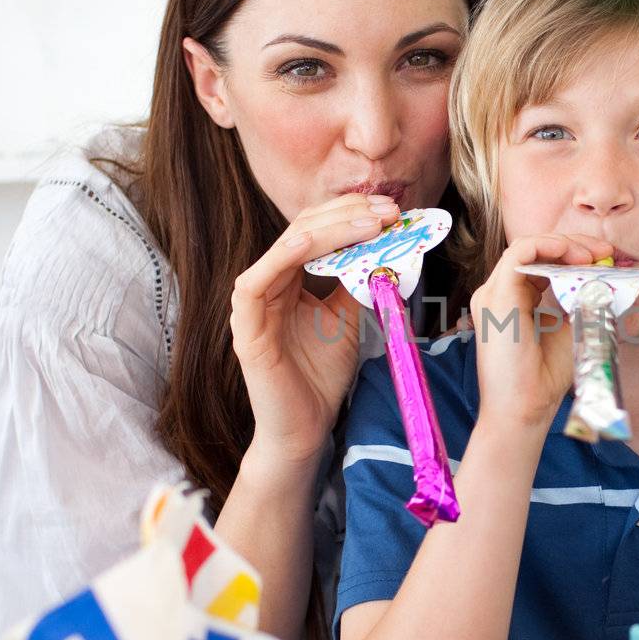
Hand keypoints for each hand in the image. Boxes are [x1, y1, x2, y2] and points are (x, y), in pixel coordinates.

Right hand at [230, 193, 402, 471]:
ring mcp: (253, 303)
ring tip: (372, 223)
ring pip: (286, 246)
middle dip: (349, 214)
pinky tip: (311, 244)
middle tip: (389, 211)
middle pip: (303, 228)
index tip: (394, 211)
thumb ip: (358, 281)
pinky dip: (284, 257)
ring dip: (331, 229)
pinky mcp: (245, 327)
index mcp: (289, 277)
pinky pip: (257, 281)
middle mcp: (268, 282)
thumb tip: (389, 245)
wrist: (306, 428)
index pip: (317, 229)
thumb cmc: (322, 376)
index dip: (352, 214)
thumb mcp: (349, 318)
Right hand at [470, 233, 613, 434]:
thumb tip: (606, 280)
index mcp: (513, 301)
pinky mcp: (496, 297)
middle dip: (573, 245)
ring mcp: (493, 293)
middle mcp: (499, 294)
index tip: (604, 259)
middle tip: (604, 251)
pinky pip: (520, 253)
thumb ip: (580, 303)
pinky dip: (548, 245)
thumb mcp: (571, 329)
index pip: (540, 262)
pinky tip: (573, 255)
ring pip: (527, 247)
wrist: (525, 408)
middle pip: (535, 251)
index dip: (572, 254)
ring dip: (564, 245)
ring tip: (593, 255)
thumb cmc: (545, 377)